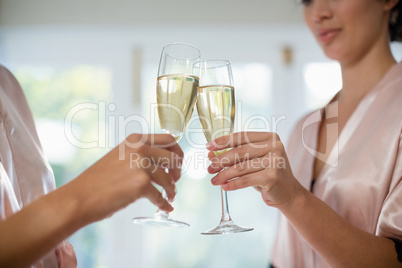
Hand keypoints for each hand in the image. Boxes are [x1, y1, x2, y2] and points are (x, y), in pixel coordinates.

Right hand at [65, 133, 182, 223]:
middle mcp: (140, 148)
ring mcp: (141, 165)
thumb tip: (163, 163)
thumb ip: (140, 155)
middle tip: (175, 180)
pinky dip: (164, 203)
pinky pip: (160, 196)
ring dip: (172, 190)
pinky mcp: (141, 184)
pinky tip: (165, 207)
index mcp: (135, 139)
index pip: (168, 139)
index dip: (177, 152)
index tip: (177, 163)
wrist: (79, 198)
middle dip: (178, 170)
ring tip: (170, 196)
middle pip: (173, 157)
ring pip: (169, 179)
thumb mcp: (120, 156)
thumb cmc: (98, 180)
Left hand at [207, 132, 302, 207]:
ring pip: (240, 167)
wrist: (288, 193)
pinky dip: (233, 184)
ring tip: (214, 180)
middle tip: (210, 168)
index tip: (209, 146)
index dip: (223, 141)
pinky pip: (246, 180)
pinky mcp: (273, 176)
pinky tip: (225, 187)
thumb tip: (210, 154)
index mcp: (270, 137)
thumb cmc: (268, 174)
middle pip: (239, 152)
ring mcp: (275, 161)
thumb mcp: (253, 161)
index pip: (241, 136)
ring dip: (224, 174)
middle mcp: (275, 146)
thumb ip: (235, 155)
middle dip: (221, 160)